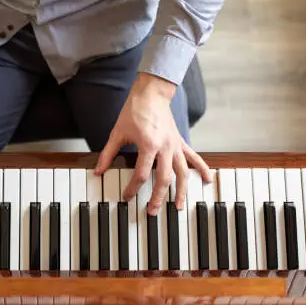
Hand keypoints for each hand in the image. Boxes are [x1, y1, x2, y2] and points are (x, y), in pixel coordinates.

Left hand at [94, 73, 211, 215]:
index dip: (132, 188)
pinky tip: (207, 180)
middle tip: (152, 211)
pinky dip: (201, 169)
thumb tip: (98, 171)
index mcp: (148, 145)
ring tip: (179, 206)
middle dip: (158, 197)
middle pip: (164, 178)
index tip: (126, 197)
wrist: (152, 93)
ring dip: (181, 191)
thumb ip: (108, 154)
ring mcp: (175, 145)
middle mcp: (165, 147)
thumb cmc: (134, 111)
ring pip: (182, 173)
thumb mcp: (117, 133)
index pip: (141, 174)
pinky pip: (194, 158)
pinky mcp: (180, 142)